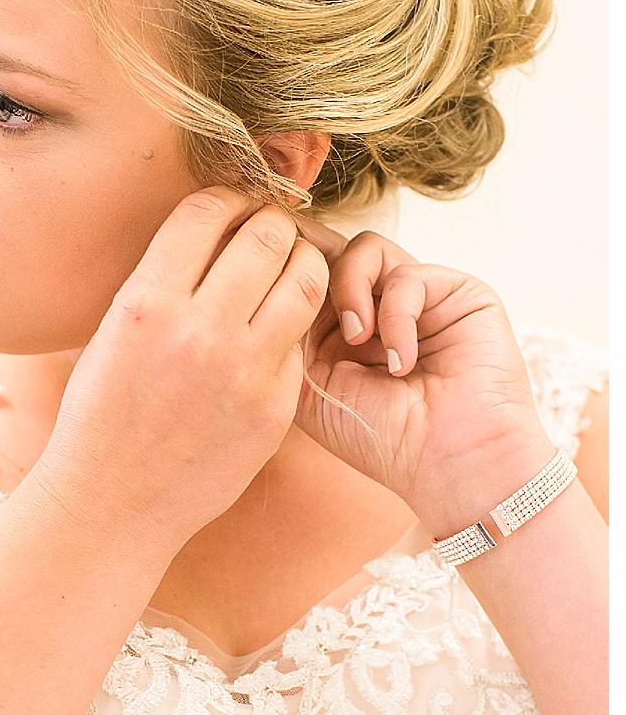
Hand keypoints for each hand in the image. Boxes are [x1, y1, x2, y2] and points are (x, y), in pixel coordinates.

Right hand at [35, 188, 329, 551]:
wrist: (112, 502)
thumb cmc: (99, 416)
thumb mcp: (107, 335)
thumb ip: (157, 283)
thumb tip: (204, 231)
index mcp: (145, 304)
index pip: (206, 212)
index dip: (225, 198)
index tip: (230, 207)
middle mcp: (198, 330)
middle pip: (268, 234)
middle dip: (270, 223)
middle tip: (266, 233)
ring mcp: (244, 369)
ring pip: (306, 277)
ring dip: (300, 263)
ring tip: (284, 272)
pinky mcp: (276, 406)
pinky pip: (301, 339)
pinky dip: (291, 326)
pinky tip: (271, 333)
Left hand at [289, 220, 555, 535]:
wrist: (449, 464)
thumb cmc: (379, 436)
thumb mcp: (308, 387)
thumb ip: (285, 333)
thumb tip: (264, 277)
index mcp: (335, 324)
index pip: (299, 274)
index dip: (278, 273)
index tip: (257, 286)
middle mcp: (375, 303)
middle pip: (327, 249)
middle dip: (309, 272)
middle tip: (301, 301)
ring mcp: (416, 295)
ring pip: (362, 249)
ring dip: (349, 291)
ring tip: (356, 340)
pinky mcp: (457, 292)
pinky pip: (407, 276)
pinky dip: (396, 319)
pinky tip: (400, 365)